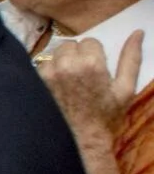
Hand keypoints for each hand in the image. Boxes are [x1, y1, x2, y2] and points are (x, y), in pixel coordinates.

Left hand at [38, 31, 142, 156]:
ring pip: (55, 53)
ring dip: (63, 62)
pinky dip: (50, 71)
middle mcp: (66, 64)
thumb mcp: (125, 88)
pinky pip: (42, 65)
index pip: (90, 42)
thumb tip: (138, 32)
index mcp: (91, 64)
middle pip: (71, 45)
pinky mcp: (36, 81)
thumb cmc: (107, 116)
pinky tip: (58, 87)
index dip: (95, 55)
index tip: (97, 70)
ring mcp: (48, 72)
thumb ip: (131, 58)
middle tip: (84, 76)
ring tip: (71, 82)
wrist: (81, 140)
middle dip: (78, 56)